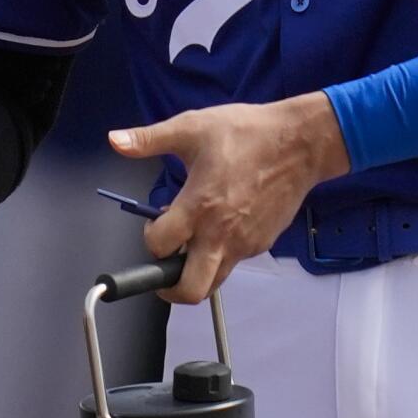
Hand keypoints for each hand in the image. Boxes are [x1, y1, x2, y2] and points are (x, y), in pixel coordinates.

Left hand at [108, 92, 349, 303]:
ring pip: (214, 281)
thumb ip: (149, 139)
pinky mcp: (262, 243)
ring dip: (196, 273)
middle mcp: (222, 233)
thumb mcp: (192, 127)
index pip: (160, 247)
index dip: (149, 240)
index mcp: (199, 206)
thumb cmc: (248, 132)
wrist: (301, 142)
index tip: (154, 225)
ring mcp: (245, 243)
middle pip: (191, 289)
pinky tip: (219, 227)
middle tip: (163, 269)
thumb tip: (115, 140)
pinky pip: (234, 262)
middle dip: (170, 288)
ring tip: (190, 246)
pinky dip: (220, 256)